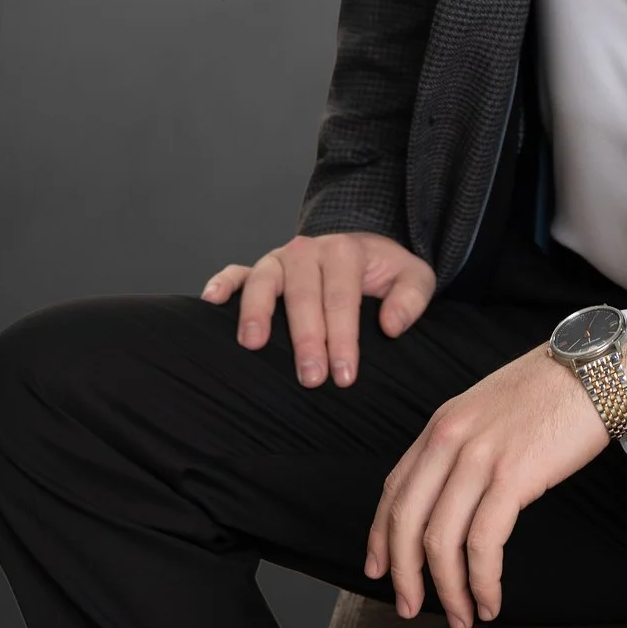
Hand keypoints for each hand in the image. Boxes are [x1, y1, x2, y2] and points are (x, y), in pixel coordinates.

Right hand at [201, 231, 435, 387]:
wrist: (363, 250)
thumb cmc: (386, 273)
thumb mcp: (414, 277)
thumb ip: (411, 297)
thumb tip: (392, 325)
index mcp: (346, 252)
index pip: (342, 298)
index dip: (343, 338)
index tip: (344, 375)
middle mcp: (309, 251)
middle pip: (303, 295)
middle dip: (307, 338)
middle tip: (311, 378)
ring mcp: (280, 259)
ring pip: (264, 281)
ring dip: (257, 311)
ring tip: (253, 344)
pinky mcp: (259, 268)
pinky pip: (236, 272)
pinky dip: (222, 283)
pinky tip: (211, 302)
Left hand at [364, 341, 626, 627]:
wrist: (598, 368)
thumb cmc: (555, 388)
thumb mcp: (490, 408)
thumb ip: (465, 445)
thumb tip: (456, 496)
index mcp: (442, 424)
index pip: (393, 490)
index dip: (381, 537)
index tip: (380, 568)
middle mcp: (450, 440)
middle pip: (407, 522)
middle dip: (404, 575)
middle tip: (411, 608)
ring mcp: (479, 457)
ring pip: (441, 540)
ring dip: (449, 590)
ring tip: (463, 616)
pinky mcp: (513, 476)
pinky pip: (484, 543)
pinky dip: (482, 581)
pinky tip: (491, 599)